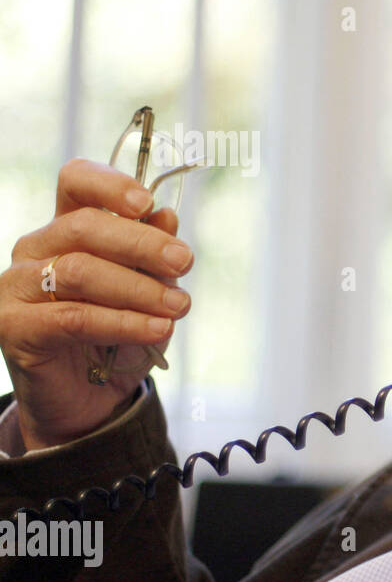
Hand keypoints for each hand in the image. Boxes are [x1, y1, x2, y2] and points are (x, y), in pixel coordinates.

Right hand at [0, 159, 194, 451]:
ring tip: (179, 306)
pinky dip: (123, 322)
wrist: (91, 399)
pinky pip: (73, 317)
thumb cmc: (120, 336)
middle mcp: (35, 250)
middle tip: (184, 261)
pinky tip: (158, 328)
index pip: (76, 182)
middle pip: (83, 227)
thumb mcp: (150, 292)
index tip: (147, 204)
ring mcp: (17, 286)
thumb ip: (154, 257)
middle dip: (141, 243)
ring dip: (139, 288)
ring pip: (79, 271)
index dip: (110, 185)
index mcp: (67, 228)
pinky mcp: (13, 326)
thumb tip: (167, 215)